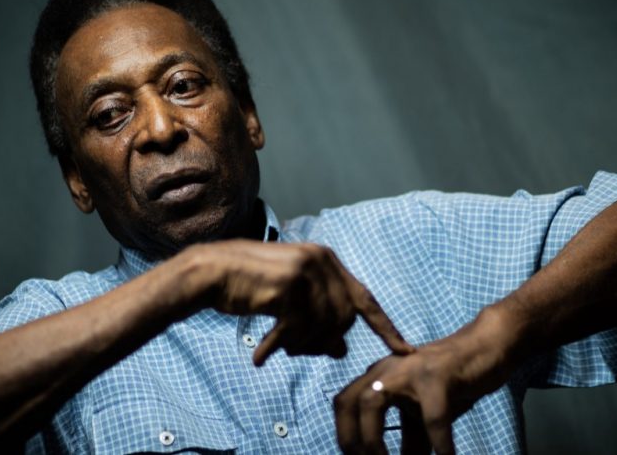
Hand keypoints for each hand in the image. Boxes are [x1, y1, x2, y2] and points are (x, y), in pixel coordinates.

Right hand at [191, 240, 414, 364]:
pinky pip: (298, 330)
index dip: (385, 328)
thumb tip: (342, 350)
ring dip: (300, 347)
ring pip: (323, 329)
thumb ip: (318, 320)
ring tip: (278, 348)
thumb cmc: (250, 287)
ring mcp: (307, 271)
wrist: (210, 272)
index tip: (406, 351)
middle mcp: (323, 261)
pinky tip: (260, 355)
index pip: (366, 300)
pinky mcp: (288, 285)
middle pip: (344, 321)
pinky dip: (279, 347)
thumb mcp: (289, 303)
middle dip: (322, 343)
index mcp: (329, 261)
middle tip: (296, 350)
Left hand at [333, 306, 523, 454]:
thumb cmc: (453, 383)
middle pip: (347, 401)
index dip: (345, 436)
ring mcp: (409, 369)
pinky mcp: (437, 375)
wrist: (487, 348)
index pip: (344, 404)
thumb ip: (410, 442)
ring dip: (374, 441)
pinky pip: (431, 416)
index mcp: (378, 376)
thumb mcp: (425, 415)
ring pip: (373, 402)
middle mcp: (386, 369)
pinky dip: (439, 443)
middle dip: (351, 440)